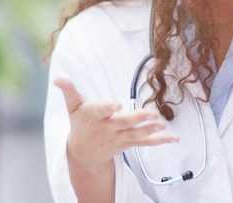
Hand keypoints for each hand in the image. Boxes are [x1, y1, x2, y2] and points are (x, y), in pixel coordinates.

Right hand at [54, 77, 178, 175]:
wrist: (83, 154)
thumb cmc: (80, 123)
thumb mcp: (73, 107)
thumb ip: (69, 91)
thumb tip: (57, 78)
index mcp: (95, 116)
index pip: (101, 111)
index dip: (108, 107)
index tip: (117, 104)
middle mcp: (108, 128)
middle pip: (123, 123)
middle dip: (137, 119)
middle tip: (151, 114)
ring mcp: (119, 137)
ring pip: (136, 135)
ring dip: (150, 130)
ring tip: (162, 125)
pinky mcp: (129, 143)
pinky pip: (146, 143)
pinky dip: (160, 141)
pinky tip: (174, 138)